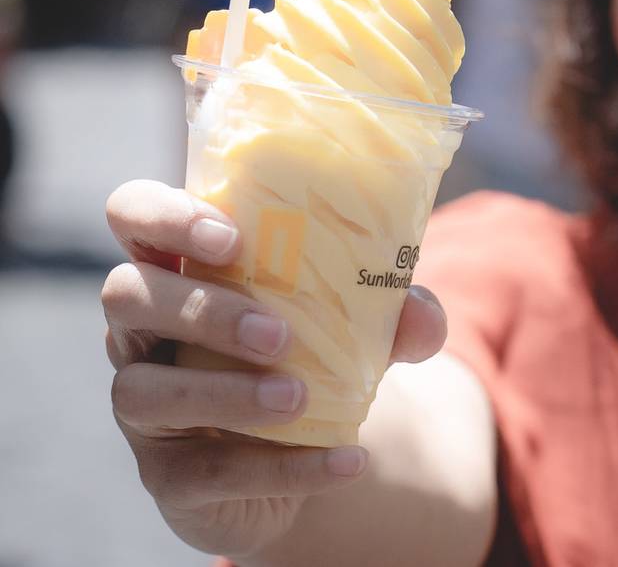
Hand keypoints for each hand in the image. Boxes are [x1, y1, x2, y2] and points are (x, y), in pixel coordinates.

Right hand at [102, 180, 447, 558]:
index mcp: (184, 265)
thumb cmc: (318, 351)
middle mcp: (144, 328)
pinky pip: (205, 472)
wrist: (308, 448)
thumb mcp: (362, 320)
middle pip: (127, 295)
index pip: (133, 213)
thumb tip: (422, 317)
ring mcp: (144, 402)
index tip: (229, 237)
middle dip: (203, 310)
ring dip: (224, 393)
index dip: (163, 216)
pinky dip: (284, 468)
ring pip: (140, 390)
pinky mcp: (167, 472)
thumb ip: (397, 310)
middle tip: (278, 334)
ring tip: (298, 399)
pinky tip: (347, 460)